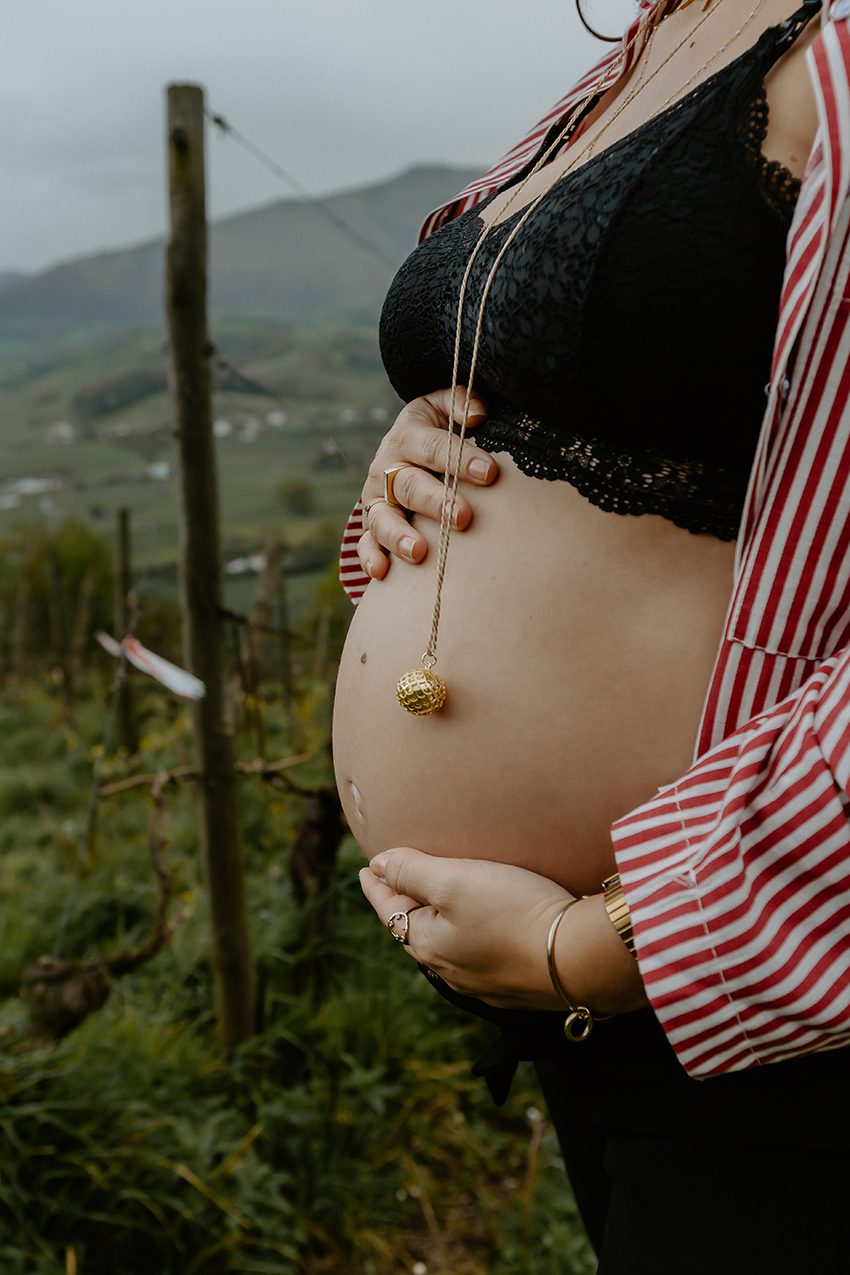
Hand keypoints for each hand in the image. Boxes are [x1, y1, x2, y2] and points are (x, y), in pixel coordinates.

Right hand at [358, 388, 498, 579]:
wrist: (409, 448)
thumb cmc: (440, 428)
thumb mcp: (444, 406)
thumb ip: (460, 403)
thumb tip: (477, 415)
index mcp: (409, 434)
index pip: (435, 446)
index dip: (460, 458)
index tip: (489, 473)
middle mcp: (388, 466)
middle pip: (410, 485)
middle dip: (437, 502)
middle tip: (463, 517)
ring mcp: (377, 498)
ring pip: (383, 518)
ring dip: (399, 535)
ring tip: (419, 551)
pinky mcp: (372, 524)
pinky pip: (366, 542)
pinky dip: (370, 557)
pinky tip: (382, 573)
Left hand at [359, 847, 573, 1009]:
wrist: (581, 958)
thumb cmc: (515, 913)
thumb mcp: (455, 881)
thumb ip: (412, 871)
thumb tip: (378, 864)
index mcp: (427, 945)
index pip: (389, 909)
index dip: (377, 884)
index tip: (367, 867)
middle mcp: (450, 970)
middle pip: (416, 929)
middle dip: (404, 904)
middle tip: (395, 880)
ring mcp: (483, 982)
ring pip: (447, 944)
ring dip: (437, 920)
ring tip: (435, 901)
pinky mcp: (515, 983)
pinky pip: (479, 954)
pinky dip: (468, 933)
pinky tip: (481, 927)